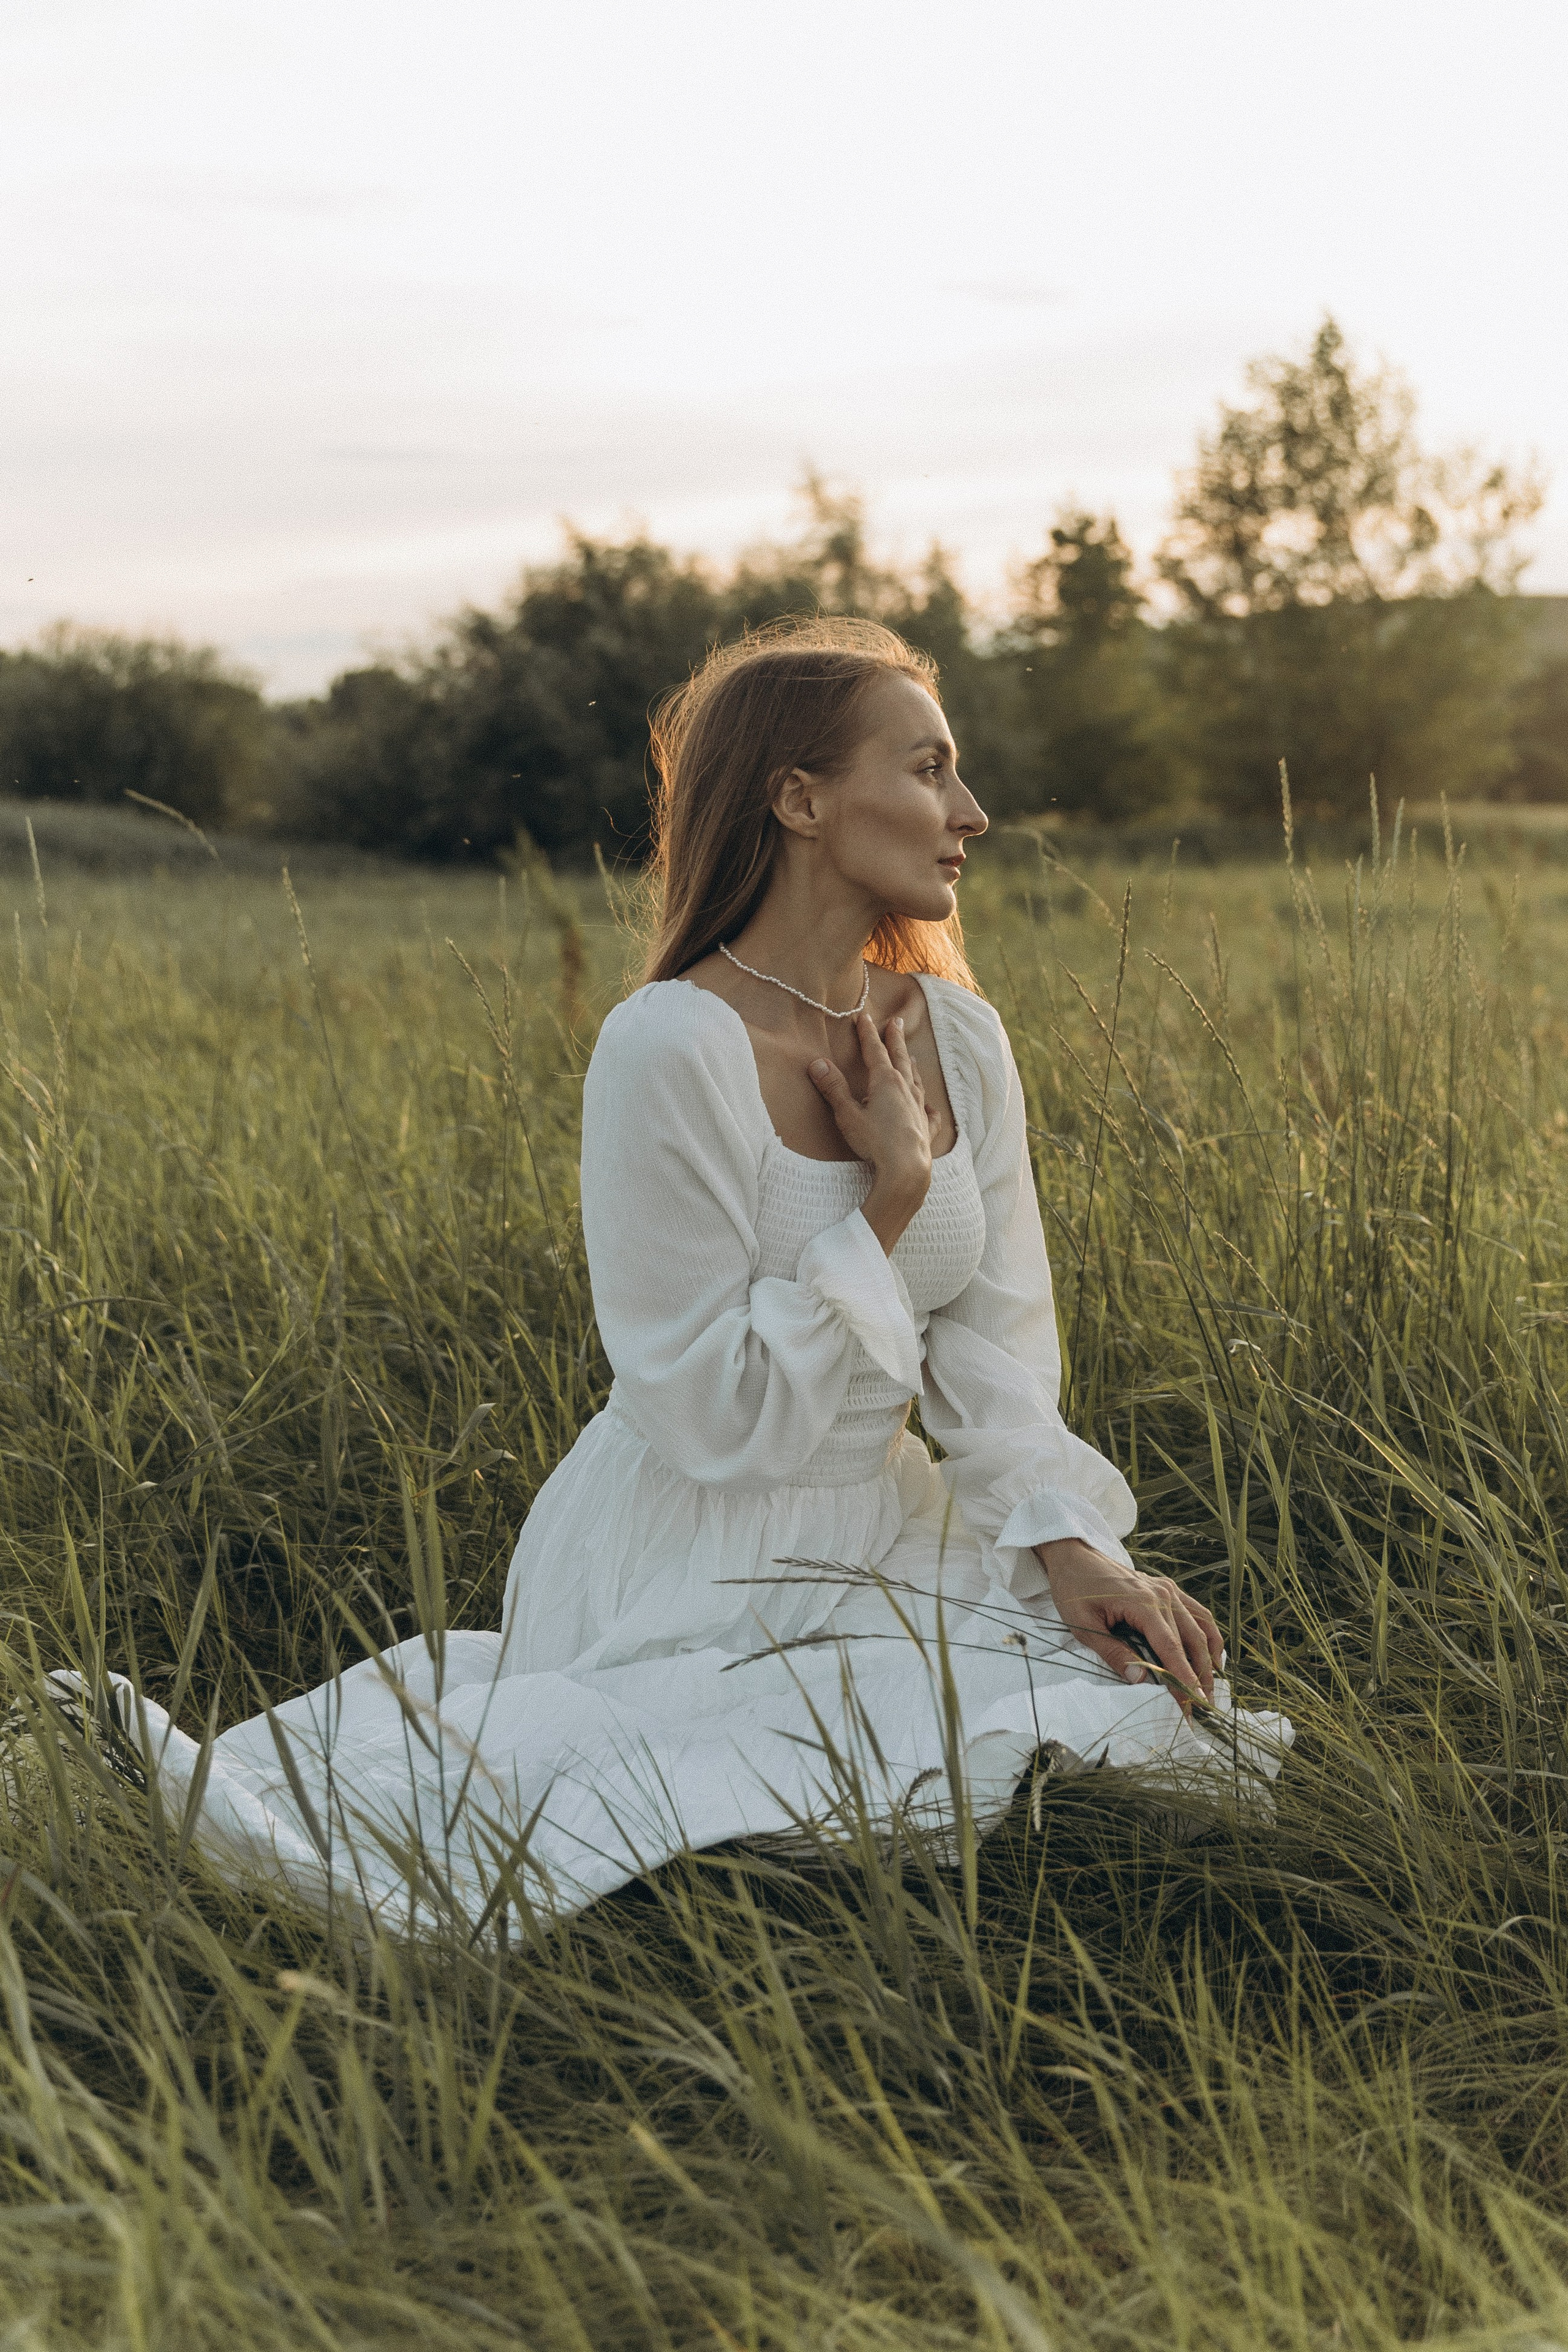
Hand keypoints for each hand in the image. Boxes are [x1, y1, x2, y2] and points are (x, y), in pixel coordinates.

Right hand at [808, 1012, 934, 1252]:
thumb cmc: (875, 1142)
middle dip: (896, 1039)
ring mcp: (918, 1109)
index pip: (875, 1051)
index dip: (868, 1033)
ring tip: (912, 1056)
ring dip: (912, 1066)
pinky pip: (930, 1114)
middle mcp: (906, 1090)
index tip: (865, 1017)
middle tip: (897, 1022)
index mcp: (885, 1082)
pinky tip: (930, 1108)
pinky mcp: (926, 1129)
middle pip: (900, 1058)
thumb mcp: (847, 1115)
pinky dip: (929, 1107)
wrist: (906, 1169)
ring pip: (916, 1080)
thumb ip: (834, 1089)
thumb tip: (817, 1063)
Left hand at [1037, 1538, 1223, 1709]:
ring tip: (1208, 1690)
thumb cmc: (1074, 1591)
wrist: (1074, 1557)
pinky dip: (1208, 1637)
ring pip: (1201, 1629)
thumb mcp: (1083, 1625)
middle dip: (1200, 1677)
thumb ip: (1112, 1652)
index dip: (1184, 1679)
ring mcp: (1169, 1590)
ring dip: (1208, 1661)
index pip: (1171, 1648)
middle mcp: (1163, 1594)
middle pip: (1192, 1641)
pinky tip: (1211, 1658)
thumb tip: (1140, 1681)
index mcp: (1142, 1603)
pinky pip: (1197, 1614)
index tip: (1193, 1705)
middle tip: (1203, 1709)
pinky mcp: (1168, 1589)